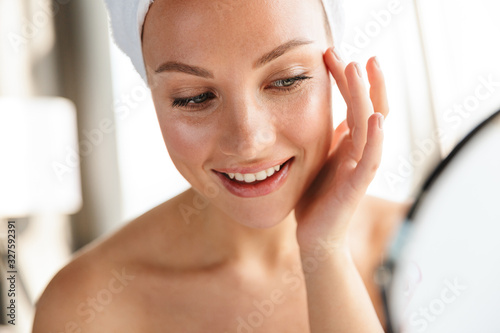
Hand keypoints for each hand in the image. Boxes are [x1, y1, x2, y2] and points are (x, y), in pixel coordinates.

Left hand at [295, 48, 388, 253]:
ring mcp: (360, 167)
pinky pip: (370, 160)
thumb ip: (331, 137)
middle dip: (360, 79)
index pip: (356, 103)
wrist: (316, 235)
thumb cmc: (318, 197)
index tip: (332, 54)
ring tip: (362, 69)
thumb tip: (332, 113)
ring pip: (369, 126)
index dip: (348, 79)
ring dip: (367, 96)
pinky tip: (375, 118)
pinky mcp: (356, 186)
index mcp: (350, 143)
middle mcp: (359, 151)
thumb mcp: (320, 158)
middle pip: (367, 107)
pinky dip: (375, 139)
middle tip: (348, 53)